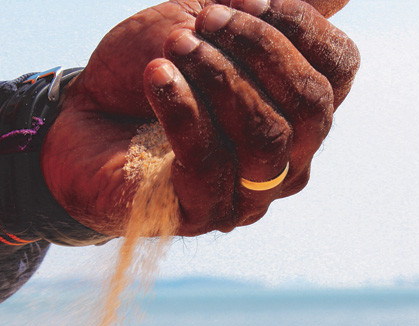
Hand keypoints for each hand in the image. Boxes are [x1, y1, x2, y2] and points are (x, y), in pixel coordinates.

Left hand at [41, 0, 359, 235]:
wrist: (80, 116)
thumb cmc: (149, 67)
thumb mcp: (204, 19)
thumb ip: (266, 8)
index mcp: (298, 108)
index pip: (339, 70)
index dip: (301, 26)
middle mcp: (287, 157)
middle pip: (311, 106)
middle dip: (260, 49)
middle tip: (202, 21)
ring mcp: (248, 193)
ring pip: (266, 139)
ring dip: (219, 79)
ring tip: (172, 50)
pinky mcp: (201, 212)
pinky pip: (210, 163)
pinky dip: (184, 109)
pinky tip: (157, 76)